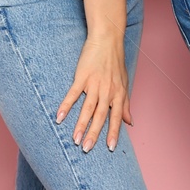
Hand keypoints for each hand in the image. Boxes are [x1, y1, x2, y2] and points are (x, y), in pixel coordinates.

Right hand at [56, 34, 131, 151]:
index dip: (113, 133)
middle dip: (94, 134)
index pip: (116, 117)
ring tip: (75, 140)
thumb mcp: (124, 84)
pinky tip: (59, 117)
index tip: (109, 148)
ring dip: (80, 125)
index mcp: (118, 94)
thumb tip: (130, 122)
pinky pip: (73, 94)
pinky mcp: (82, 76)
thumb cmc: (116, 62)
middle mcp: (108, 91)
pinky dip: (66, 106)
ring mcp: (95, 83)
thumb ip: (126, 104)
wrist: (107, 40)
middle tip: (87, 149)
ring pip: (87, 108)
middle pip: (100, 116)